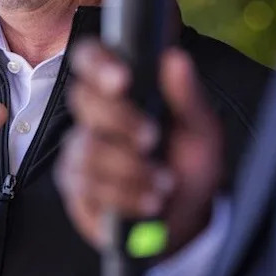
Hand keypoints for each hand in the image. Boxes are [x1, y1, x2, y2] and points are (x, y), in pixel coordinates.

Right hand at [56, 42, 223, 254]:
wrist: (185, 218)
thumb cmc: (188, 164)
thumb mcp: (199, 130)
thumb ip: (187, 96)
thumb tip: (175, 58)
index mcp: (121, 89)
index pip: (90, 58)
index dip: (98, 63)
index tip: (122, 80)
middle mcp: (94, 115)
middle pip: (84, 100)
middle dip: (121, 121)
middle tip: (152, 139)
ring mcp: (80, 150)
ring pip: (87, 149)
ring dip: (130, 169)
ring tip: (163, 183)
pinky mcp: (76, 187)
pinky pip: (88, 186)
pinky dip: (124, 196)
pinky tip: (148, 202)